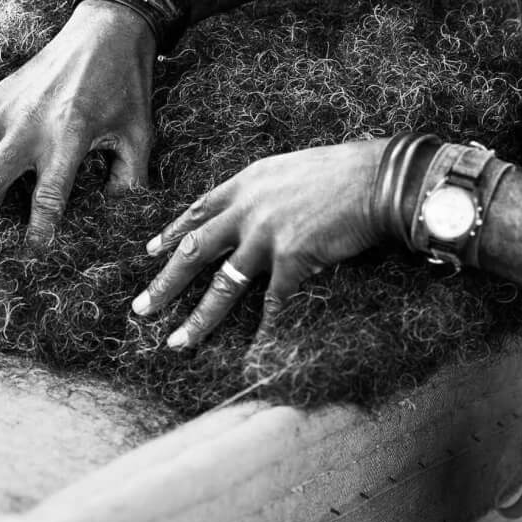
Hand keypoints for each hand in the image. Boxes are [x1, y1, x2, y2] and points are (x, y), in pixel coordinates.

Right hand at [0, 0, 158, 245]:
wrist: (106, 29)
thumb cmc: (125, 85)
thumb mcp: (139, 135)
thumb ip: (130, 180)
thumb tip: (115, 214)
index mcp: (69, 139)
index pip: (45, 200)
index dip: (38, 234)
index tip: (34, 255)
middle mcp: (30, 126)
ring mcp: (8, 108)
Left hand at [132, 139, 391, 348]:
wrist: (380, 177)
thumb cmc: (345, 172)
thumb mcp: (291, 169)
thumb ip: (267, 191)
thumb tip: (256, 210)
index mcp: (247, 182)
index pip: (198, 210)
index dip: (172, 233)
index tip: (151, 251)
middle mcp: (248, 208)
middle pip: (195, 251)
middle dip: (165, 283)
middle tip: (141, 308)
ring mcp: (267, 234)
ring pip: (222, 285)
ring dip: (198, 318)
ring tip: (177, 342)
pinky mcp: (292, 256)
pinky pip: (273, 302)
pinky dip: (264, 329)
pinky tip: (253, 351)